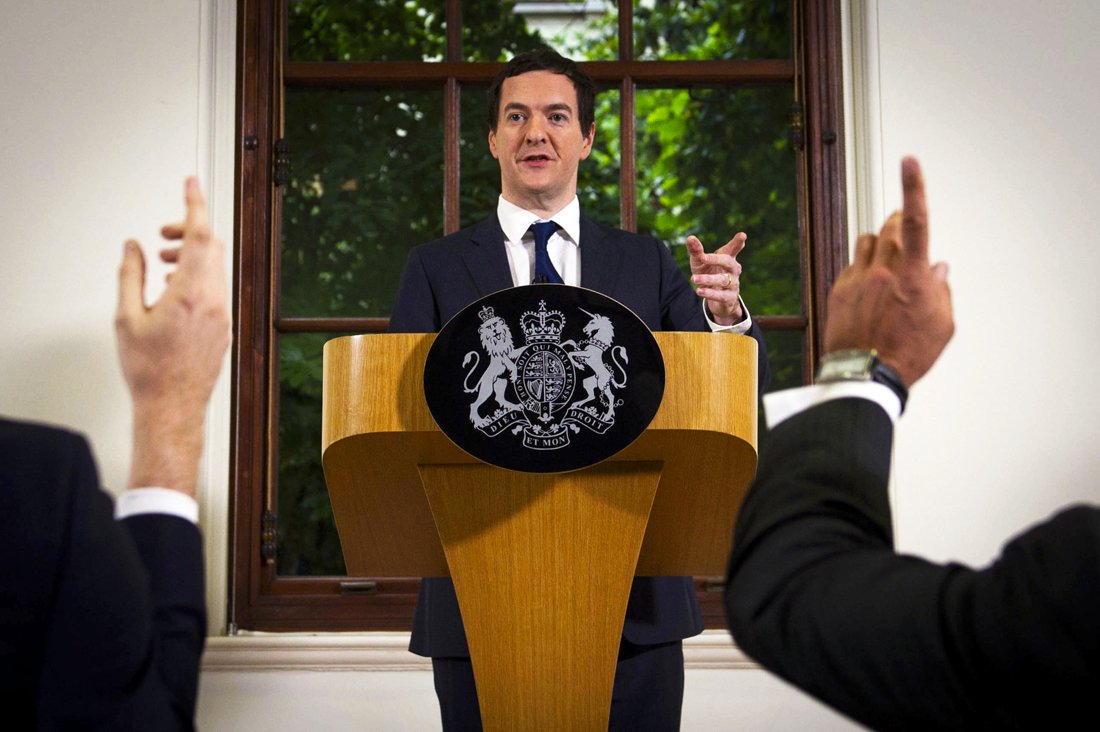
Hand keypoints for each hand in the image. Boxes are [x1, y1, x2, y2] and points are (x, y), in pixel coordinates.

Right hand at [115, 177, 230, 494]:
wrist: (172, 407)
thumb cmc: (150, 371)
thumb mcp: (126, 317)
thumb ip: (130, 274)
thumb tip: (134, 246)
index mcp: (190, 294)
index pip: (198, 235)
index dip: (194, 204)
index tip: (190, 183)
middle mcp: (214, 301)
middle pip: (212, 247)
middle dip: (188, 229)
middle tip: (164, 231)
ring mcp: (223, 314)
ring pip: (215, 267)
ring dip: (191, 254)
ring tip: (162, 264)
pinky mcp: (224, 327)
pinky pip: (216, 288)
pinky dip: (197, 276)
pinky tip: (174, 291)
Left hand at [688, 232, 746, 324]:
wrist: (716, 300)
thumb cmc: (708, 274)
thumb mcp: (700, 263)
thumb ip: (696, 251)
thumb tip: (690, 238)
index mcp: (727, 258)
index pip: (733, 249)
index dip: (737, 242)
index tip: (742, 235)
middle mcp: (733, 269)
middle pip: (728, 261)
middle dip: (716, 259)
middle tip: (702, 257)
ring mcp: (734, 283)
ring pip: (722, 280)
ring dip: (707, 279)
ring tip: (693, 279)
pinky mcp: (730, 298)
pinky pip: (721, 296)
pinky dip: (710, 293)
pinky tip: (699, 291)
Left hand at [824, 157, 953, 386]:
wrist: (863, 375)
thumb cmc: (907, 354)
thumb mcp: (942, 325)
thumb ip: (942, 291)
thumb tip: (939, 269)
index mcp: (914, 276)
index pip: (917, 221)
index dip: (914, 187)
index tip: (909, 162)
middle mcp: (884, 272)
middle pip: (891, 228)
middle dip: (900, 223)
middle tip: (906, 230)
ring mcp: (858, 280)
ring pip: (867, 242)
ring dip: (879, 244)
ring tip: (887, 263)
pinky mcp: (838, 291)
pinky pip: (851, 266)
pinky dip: (861, 270)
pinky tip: (868, 289)